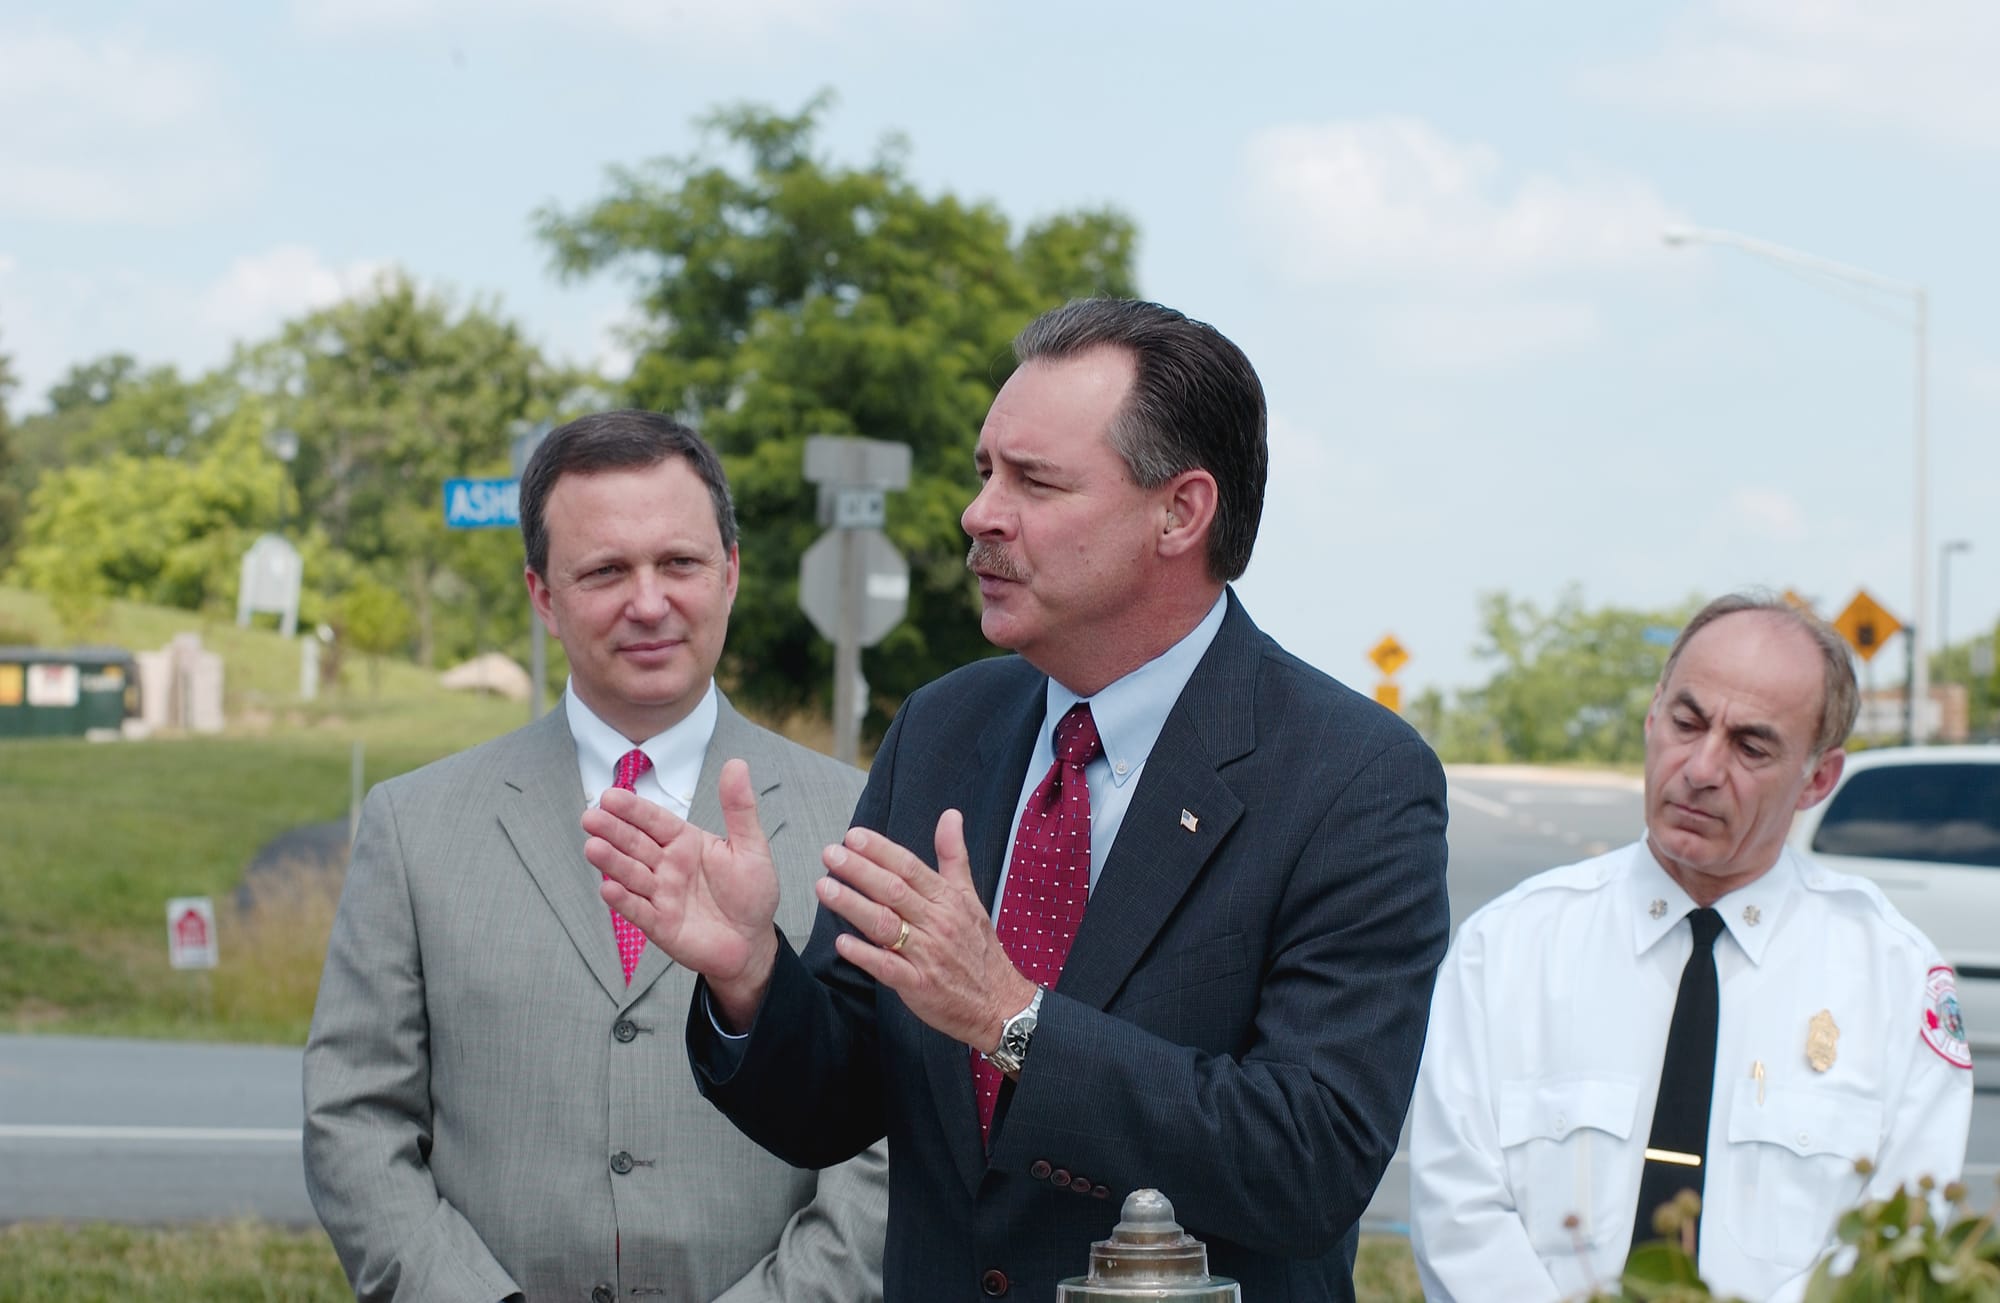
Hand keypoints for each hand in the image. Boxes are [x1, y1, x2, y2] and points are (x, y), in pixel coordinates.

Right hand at [584, 758, 778, 1026]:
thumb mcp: (750, 846)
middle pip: (634, 844)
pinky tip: (608, 888)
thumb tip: (736, 763)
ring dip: (611, 862)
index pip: (654, 820)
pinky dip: (623, 901)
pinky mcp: (659, 924)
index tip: (610, 796)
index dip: (633, 809)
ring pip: (631, 874)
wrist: (753, 942)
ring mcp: (660, 894)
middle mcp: (666, 865)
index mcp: (685, 842)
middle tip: (590, 817)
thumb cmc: (751, 893)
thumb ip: (739, 808)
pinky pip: (638, 910)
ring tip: (593, 848)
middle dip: (612, 831)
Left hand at [816, 810, 1036, 1052]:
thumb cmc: (979, 948)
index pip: (910, 868)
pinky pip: (888, 967)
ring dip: (853, 905)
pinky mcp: (918, 984)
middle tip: (831, 854)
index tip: (854, 837)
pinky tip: (842, 942)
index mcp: (947, 899)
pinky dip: (865, 954)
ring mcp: (927, 954)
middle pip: (894, 891)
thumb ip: (953, 856)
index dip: (881, 851)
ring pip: (886, 925)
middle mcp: (937, 923)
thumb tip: (950, 815)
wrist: (1000, 1002)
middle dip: (860, 871)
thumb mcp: (970, 897)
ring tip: (825, 888)